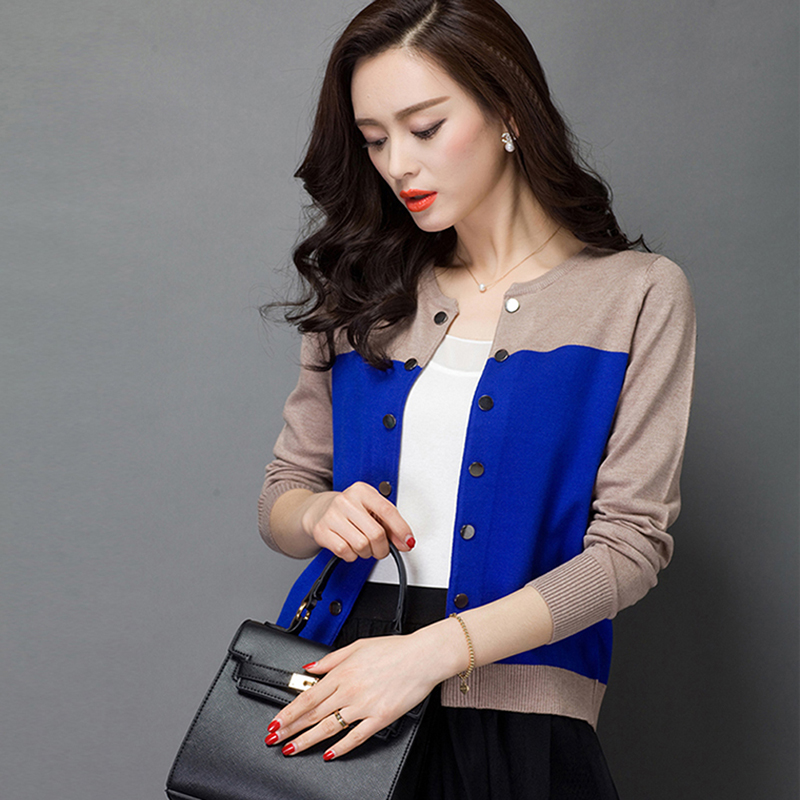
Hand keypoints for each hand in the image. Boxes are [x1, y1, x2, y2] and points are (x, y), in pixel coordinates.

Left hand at [264, 626, 458, 760]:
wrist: (423, 656)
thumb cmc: (394, 649)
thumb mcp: (358, 646)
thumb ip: (331, 659)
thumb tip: (311, 667)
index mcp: (343, 672)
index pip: (308, 695)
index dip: (289, 711)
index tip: (275, 721)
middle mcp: (350, 690)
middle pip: (313, 713)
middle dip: (290, 728)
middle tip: (274, 738)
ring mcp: (364, 706)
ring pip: (329, 727)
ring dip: (307, 740)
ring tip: (292, 749)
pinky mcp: (380, 718)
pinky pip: (356, 737)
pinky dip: (341, 747)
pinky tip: (329, 753)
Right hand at [301, 481, 414, 560]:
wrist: (320, 510)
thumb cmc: (351, 510)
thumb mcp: (371, 509)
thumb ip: (390, 524)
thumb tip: (405, 542)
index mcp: (362, 491)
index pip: (387, 510)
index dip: (401, 529)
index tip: (408, 542)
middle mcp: (346, 500)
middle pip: (376, 533)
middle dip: (382, 548)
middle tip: (381, 548)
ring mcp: (332, 515)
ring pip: (361, 545)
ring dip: (366, 552)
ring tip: (363, 545)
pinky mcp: (321, 530)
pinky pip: (345, 552)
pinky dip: (351, 555)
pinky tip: (350, 546)